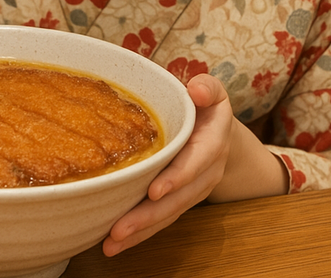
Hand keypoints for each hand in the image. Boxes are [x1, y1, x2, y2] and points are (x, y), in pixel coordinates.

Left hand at [102, 73, 288, 256]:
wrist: (219, 132)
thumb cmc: (206, 107)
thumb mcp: (211, 92)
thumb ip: (207, 87)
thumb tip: (197, 89)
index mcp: (211, 144)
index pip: (195, 163)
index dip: (177, 177)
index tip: (155, 191)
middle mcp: (205, 173)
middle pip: (178, 199)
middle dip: (149, 217)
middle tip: (119, 229)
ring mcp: (192, 191)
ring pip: (168, 215)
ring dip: (140, 232)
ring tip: (111, 244)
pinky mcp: (179, 201)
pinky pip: (162, 219)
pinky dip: (140, 233)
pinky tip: (116, 243)